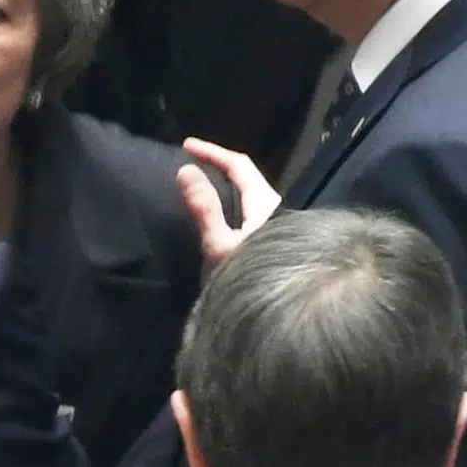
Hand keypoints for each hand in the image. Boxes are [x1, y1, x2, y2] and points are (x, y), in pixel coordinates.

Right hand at [176, 137, 280, 270]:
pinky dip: (232, 205)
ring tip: (203, 187)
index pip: (239, 165)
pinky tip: (221, 217)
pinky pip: (252, 212)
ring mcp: (279, 229)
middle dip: (220, 167)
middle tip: (195, 164)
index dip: (213, 152)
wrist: (281, 320)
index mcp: (266, 205)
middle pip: (248, 179)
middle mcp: (277, 212)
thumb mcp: (219, 246)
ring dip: (227, 187)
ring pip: (251, 197)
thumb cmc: (250, 279)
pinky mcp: (275, 244)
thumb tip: (185, 170)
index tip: (186, 146)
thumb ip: (204, 208)